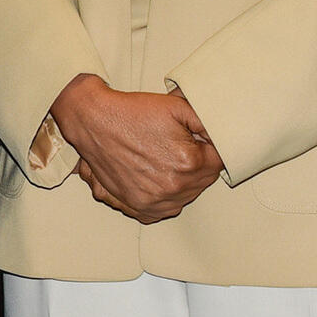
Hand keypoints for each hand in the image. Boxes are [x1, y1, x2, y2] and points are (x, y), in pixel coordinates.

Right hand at [49, 74, 222, 223]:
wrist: (93, 121)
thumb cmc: (132, 113)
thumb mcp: (177, 106)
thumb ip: (208, 123)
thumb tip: (223, 136)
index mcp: (187, 163)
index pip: (219, 162)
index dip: (211, 148)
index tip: (199, 140)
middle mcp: (172, 188)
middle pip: (204, 181)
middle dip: (199, 165)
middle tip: (180, 145)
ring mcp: (153, 201)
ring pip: (186, 197)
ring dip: (183, 181)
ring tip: (166, 158)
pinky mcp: (137, 207)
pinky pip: (163, 210)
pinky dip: (164, 197)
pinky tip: (156, 177)